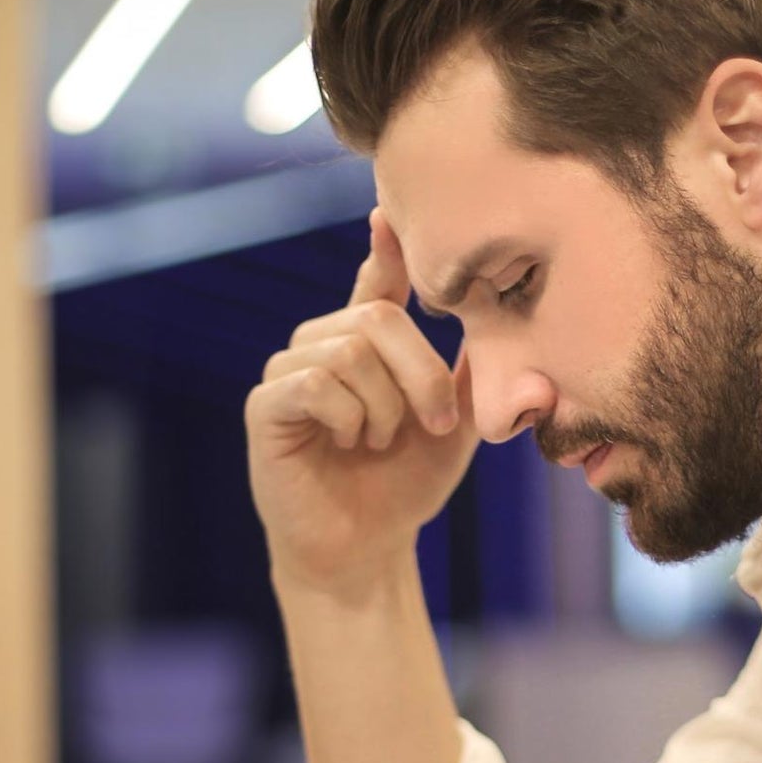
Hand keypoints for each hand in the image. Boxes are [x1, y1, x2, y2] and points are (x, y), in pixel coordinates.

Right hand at [245, 209, 478, 593]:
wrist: (366, 549)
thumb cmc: (406, 486)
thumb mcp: (455, 425)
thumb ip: (467, 371)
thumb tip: (495, 316)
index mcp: (367, 344)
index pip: (377, 279)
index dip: (386, 247)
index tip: (389, 213)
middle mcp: (323, 345)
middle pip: (376, 317)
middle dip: (421, 374)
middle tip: (436, 425)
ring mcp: (289, 372)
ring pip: (348, 349)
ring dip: (385, 406)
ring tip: (380, 442)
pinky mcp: (266, 406)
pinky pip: (314, 381)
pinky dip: (347, 415)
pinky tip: (349, 442)